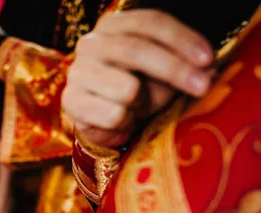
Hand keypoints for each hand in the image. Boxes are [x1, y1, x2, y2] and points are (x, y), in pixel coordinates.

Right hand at [62, 10, 214, 148]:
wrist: (103, 123)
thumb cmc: (137, 93)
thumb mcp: (163, 75)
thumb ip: (184, 66)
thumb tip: (209, 70)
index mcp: (113, 26)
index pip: (150, 23)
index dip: (182, 40)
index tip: (208, 60)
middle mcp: (90, 44)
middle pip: (137, 50)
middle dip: (175, 70)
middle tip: (202, 86)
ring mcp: (77, 72)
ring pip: (126, 88)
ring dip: (143, 104)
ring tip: (138, 108)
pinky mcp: (70, 101)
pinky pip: (114, 114)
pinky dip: (125, 122)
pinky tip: (121, 120)